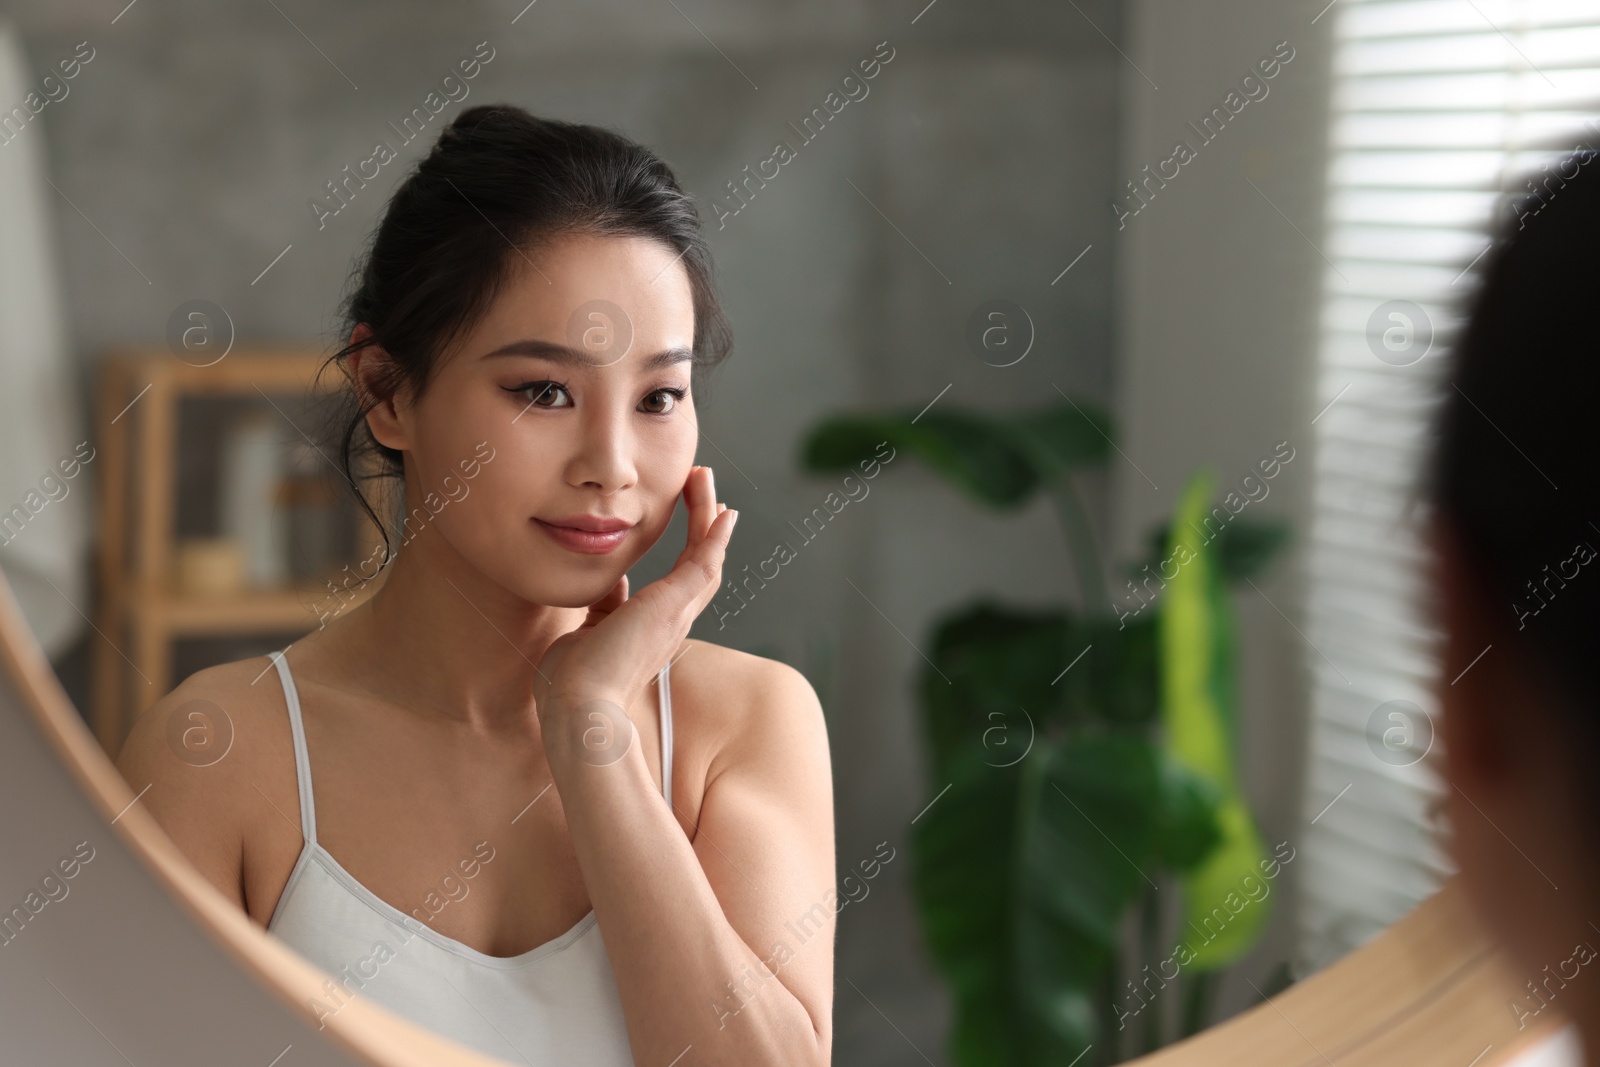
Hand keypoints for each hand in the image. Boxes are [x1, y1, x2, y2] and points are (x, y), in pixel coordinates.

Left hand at [533, 465, 736, 739]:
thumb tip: (610, 585)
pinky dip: (714, 535)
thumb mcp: (586, 634)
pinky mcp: (672, 605)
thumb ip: (601, 610)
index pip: (680, 585)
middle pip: (702, 565)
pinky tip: (722, 510)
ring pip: (706, 556)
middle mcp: (672, 622)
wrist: (578, 708)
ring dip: (708, 516)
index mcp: (653, 631)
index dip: (690, 553)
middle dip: (705, 525)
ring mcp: (676, 614)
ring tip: (705, 481)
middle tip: (707, 491)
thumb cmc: (572, 684)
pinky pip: (704, 562)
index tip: (692, 524)